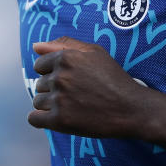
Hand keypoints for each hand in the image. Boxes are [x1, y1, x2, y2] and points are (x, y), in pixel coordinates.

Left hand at [28, 36, 148, 136]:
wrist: (131, 109)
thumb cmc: (114, 79)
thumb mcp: (94, 52)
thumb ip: (64, 44)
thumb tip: (36, 46)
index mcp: (66, 58)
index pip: (39, 65)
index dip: (52, 73)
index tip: (67, 81)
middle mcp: (60, 77)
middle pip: (39, 84)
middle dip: (53, 89)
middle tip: (74, 95)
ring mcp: (59, 99)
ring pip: (38, 101)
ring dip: (49, 105)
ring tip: (70, 107)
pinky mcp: (60, 121)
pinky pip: (34, 119)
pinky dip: (41, 120)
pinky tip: (54, 118)